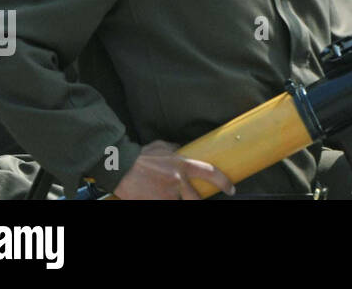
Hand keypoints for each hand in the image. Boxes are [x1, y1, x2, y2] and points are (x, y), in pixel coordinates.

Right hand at [112, 140, 234, 199]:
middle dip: (199, 202)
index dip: (224, 182)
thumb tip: (180, 148)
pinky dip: (162, 201)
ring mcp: (167, 194)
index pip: (210, 173)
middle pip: (197, 199)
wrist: (120, 167)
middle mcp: (178, 181)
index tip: (231, 188)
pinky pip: (164, 204)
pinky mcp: (156, 203)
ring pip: (181, 204)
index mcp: (182, 165)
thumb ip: (174, 149)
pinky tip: (156, 197)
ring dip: (177, 200)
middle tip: (198, 200)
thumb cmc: (140, 156)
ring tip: (166, 194)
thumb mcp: (161, 147)